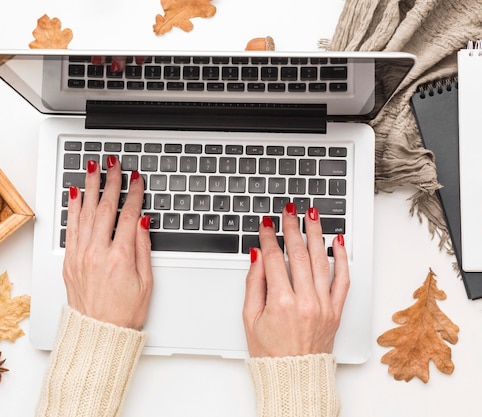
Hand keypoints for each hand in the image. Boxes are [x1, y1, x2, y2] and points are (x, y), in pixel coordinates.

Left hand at [62, 157, 152, 329]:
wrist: (98, 334)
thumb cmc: (123, 313)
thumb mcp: (146, 282)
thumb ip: (143, 248)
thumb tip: (143, 222)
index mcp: (120, 258)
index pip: (129, 215)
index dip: (134, 193)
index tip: (136, 179)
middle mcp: (97, 253)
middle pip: (105, 208)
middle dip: (110, 181)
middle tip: (113, 163)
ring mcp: (80, 256)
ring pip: (85, 213)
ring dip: (89, 187)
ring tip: (92, 168)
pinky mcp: (69, 261)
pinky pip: (70, 227)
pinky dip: (72, 208)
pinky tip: (75, 193)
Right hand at [242, 203, 349, 356]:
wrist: (294, 377)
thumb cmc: (270, 352)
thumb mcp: (250, 318)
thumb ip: (254, 283)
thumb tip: (257, 256)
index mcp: (281, 302)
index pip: (275, 258)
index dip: (268, 236)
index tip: (266, 223)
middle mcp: (305, 301)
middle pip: (299, 254)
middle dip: (293, 227)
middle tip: (290, 210)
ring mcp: (323, 305)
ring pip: (322, 260)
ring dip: (317, 234)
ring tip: (313, 215)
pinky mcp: (335, 310)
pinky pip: (342, 280)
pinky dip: (341, 259)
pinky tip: (338, 242)